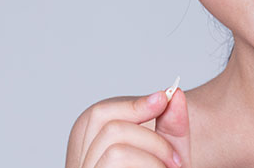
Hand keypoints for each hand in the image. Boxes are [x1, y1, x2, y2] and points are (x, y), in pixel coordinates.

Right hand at [65, 87, 190, 166]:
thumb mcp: (167, 154)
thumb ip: (171, 124)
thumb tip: (172, 93)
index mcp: (88, 151)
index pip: (99, 114)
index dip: (132, 103)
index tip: (163, 100)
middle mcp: (78, 165)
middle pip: (103, 122)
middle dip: (147, 132)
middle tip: (175, 158)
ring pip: (115, 146)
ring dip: (154, 153)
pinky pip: (118, 161)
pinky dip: (150, 166)